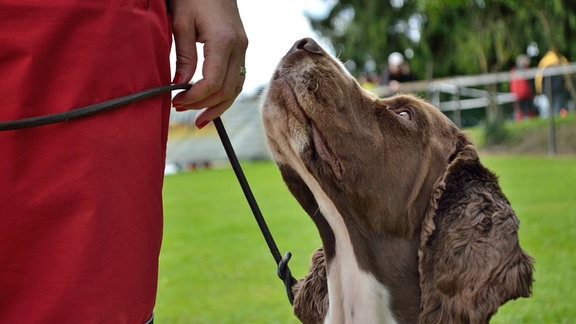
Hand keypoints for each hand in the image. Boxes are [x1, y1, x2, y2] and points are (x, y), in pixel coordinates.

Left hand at [170, 0, 247, 127]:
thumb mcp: (180, 22)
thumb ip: (183, 55)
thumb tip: (180, 84)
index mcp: (224, 41)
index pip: (213, 82)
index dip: (195, 97)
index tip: (176, 101)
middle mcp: (239, 47)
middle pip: (227, 90)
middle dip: (204, 105)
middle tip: (181, 109)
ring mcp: (243, 49)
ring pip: (236, 88)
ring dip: (218, 106)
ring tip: (199, 118)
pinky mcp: (241, 48)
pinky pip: (237, 78)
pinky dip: (225, 94)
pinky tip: (211, 102)